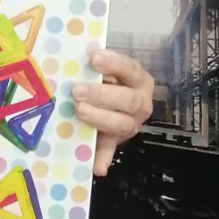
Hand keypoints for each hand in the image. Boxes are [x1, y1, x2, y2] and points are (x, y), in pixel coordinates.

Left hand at [71, 45, 153, 176]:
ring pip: (121, 124)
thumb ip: (96, 65)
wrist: (112, 102)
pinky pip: (110, 151)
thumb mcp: (104, 70)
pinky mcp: (116, 141)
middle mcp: (141, 103)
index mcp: (139, 80)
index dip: (114, 64)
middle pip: (127, 100)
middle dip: (102, 95)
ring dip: (100, 118)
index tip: (94, 59)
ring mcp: (130, 124)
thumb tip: (85, 50)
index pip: (130, 69)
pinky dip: (103, 159)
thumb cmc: (104, 79)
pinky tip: (97, 168)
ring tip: (80, 111)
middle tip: (77, 90)